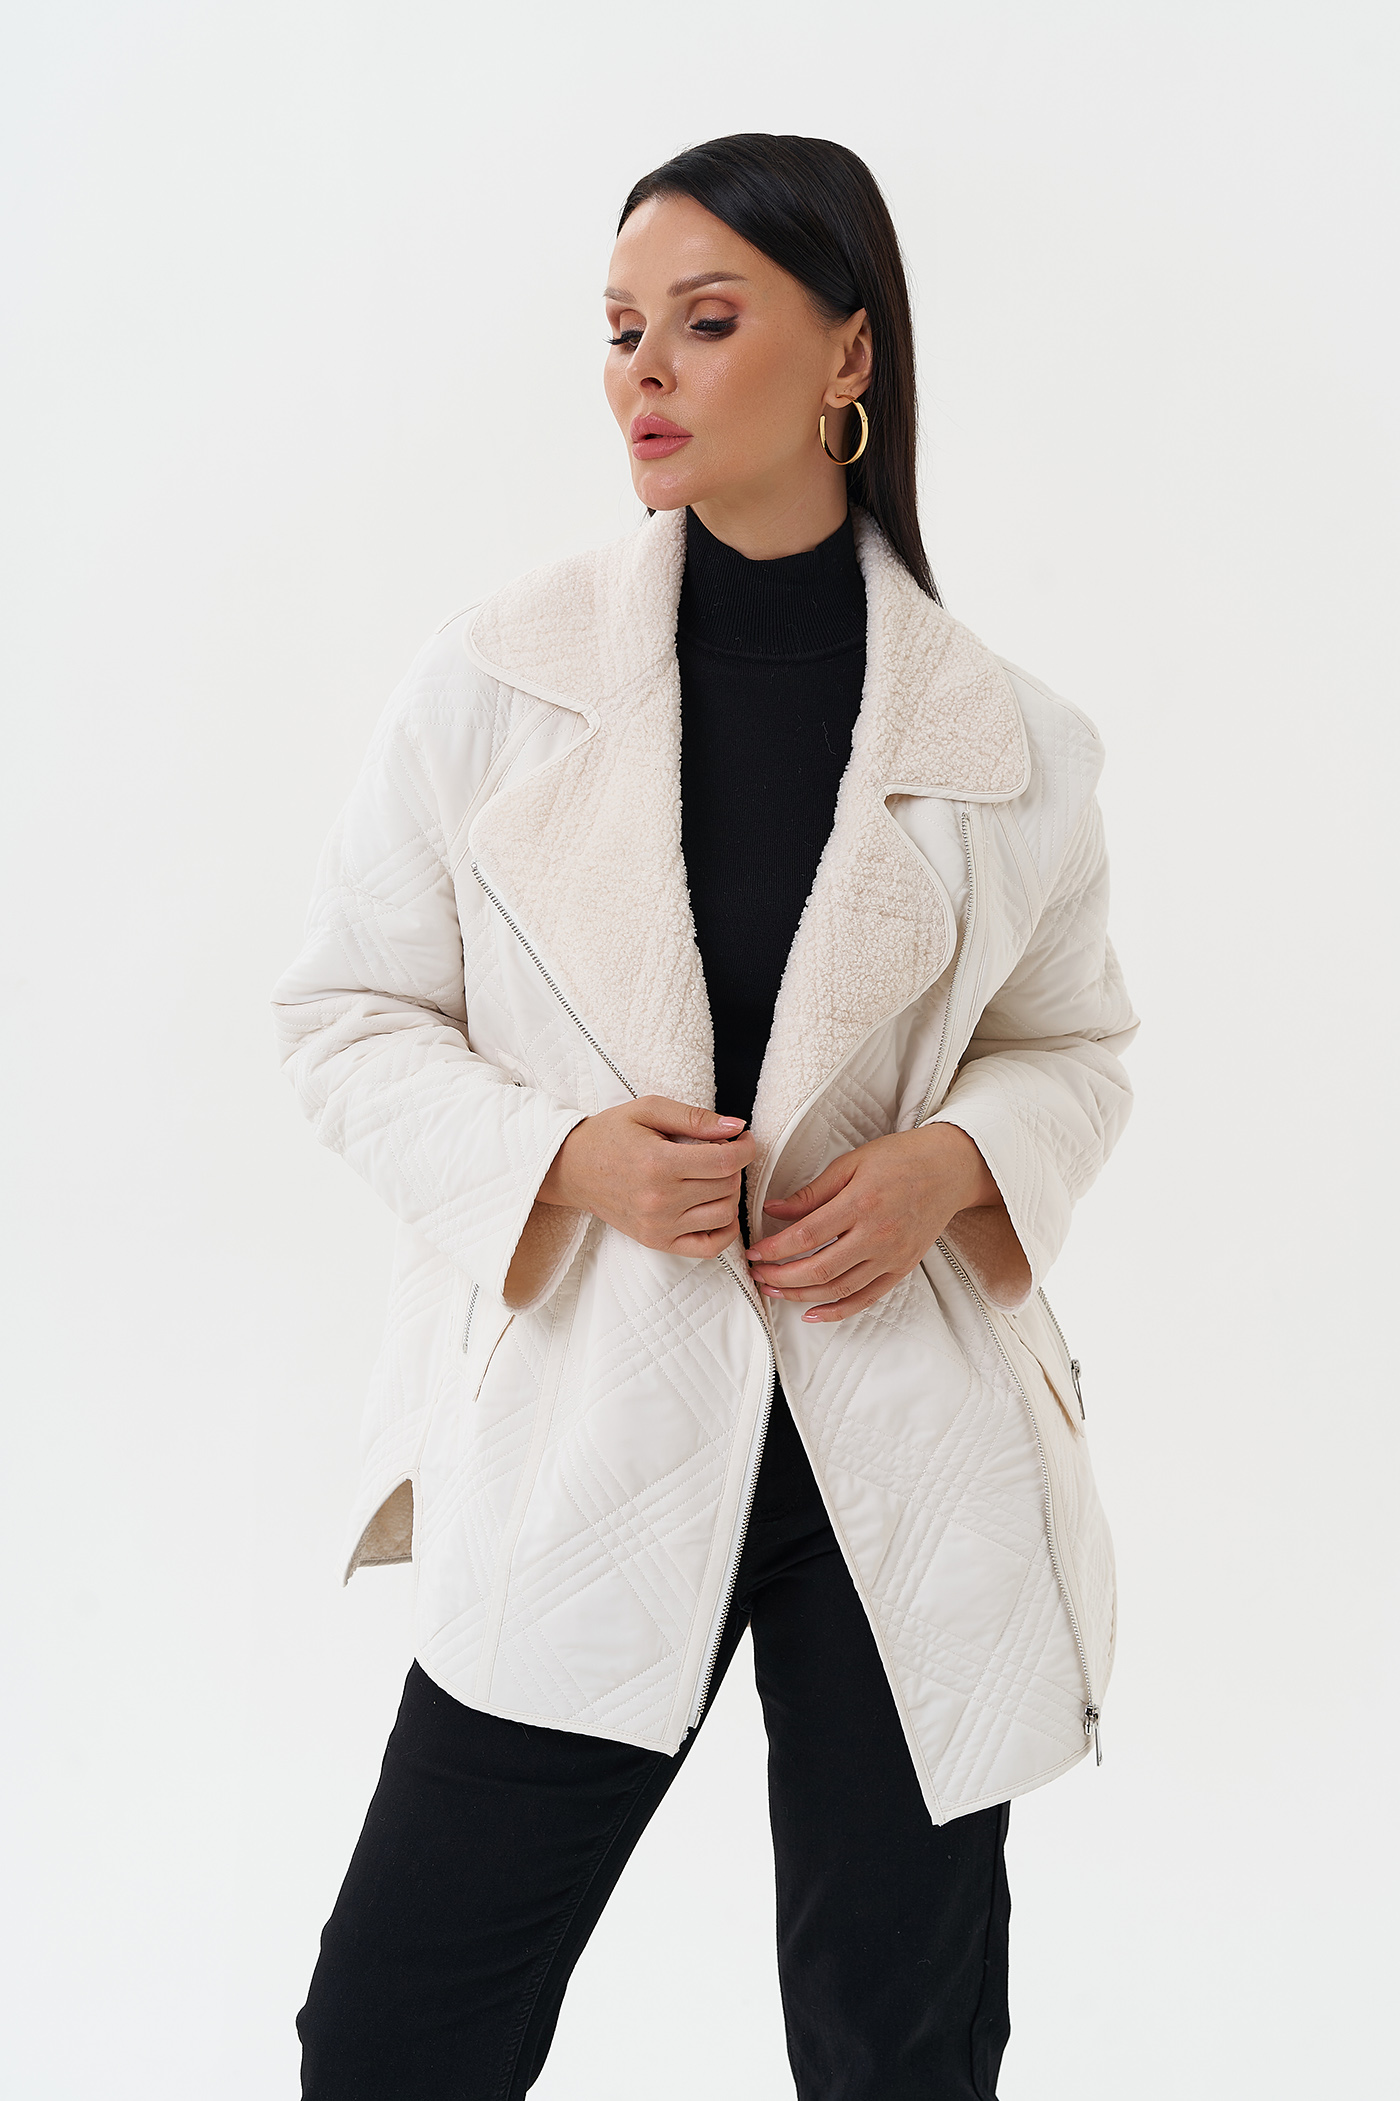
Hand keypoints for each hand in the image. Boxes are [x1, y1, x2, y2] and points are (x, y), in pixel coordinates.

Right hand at [537, 1097, 755, 1257]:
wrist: (572, 1168)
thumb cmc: (610, 1135)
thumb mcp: (648, 1110)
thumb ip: (694, 1117)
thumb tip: (736, 1127)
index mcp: (658, 1163)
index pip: (724, 1161)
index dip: (745, 1149)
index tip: (744, 1140)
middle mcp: (660, 1200)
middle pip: (727, 1186)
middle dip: (733, 1165)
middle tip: (718, 1152)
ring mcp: (659, 1226)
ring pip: (723, 1214)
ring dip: (729, 1193)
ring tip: (713, 1177)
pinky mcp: (657, 1242)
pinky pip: (708, 1247)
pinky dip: (724, 1231)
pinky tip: (718, 1209)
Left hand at [746, 1124, 1001, 1321]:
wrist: (951, 1169)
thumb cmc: (900, 1158)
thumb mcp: (851, 1163)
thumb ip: (812, 1191)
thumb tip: (773, 1209)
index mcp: (861, 1203)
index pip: (806, 1235)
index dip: (775, 1248)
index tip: (753, 1252)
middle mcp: (877, 1235)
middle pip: (819, 1269)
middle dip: (781, 1276)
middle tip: (757, 1274)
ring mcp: (891, 1256)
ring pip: (839, 1289)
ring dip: (801, 1296)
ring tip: (775, 1291)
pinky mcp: (902, 1268)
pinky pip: (866, 1298)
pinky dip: (837, 1311)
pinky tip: (812, 1314)